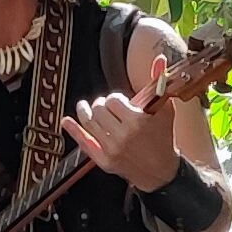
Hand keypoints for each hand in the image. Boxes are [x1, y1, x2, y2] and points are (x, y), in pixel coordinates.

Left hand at [62, 52, 184, 191]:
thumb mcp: (165, 110)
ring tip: (85, 107)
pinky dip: (73, 130)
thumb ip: (159, 83)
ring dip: (84, 112)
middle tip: (105, 107)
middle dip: (101, 105)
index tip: (120, 103)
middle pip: (99, 110)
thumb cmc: (163, 137)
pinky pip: (84, 143)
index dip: (115, 99)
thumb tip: (160, 59)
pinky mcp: (104, 161)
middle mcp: (123, 136)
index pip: (113, 100)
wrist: (161, 172)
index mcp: (137, 121)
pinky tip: (66, 121)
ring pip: (89, 123)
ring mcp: (112, 149)